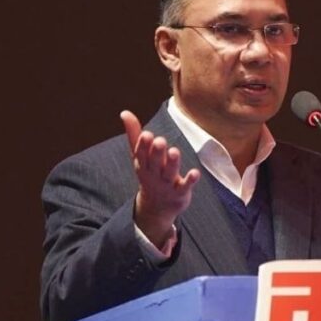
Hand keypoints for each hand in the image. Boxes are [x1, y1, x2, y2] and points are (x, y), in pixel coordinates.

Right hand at [120, 110, 200, 245]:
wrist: (156, 208)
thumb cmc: (150, 174)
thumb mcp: (140, 157)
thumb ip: (134, 134)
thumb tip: (125, 112)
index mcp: (143, 165)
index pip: (141, 154)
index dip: (143, 146)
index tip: (147, 134)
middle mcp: (153, 175)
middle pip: (154, 163)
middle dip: (157, 153)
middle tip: (160, 141)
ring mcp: (167, 185)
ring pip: (169, 173)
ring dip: (172, 163)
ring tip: (174, 151)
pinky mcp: (180, 193)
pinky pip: (185, 187)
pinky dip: (190, 180)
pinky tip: (196, 173)